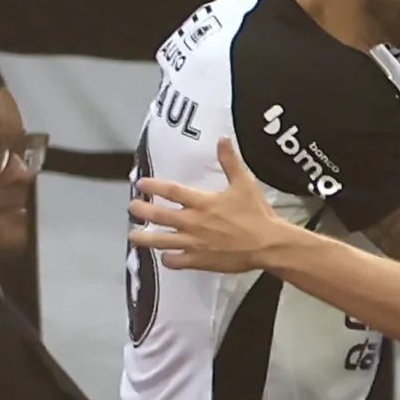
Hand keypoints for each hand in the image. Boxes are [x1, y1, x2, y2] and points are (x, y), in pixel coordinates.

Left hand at [128, 135, 302, 269]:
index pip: (171, 190)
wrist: (268, 244)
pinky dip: (168, 259)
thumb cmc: (256, 214)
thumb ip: (230, 162)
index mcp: (202, 202)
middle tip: (131, 207)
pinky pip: (177, 261)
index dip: (153, 185)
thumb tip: (222, 138)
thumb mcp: (244, 183)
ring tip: (133, 236)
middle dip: (142, 210)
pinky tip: (165, 256)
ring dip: (144, 238)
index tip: (140, 183)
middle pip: (159, 215)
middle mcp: (193, 222)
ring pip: (161, 241)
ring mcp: (194, 243)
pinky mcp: (200, 261)